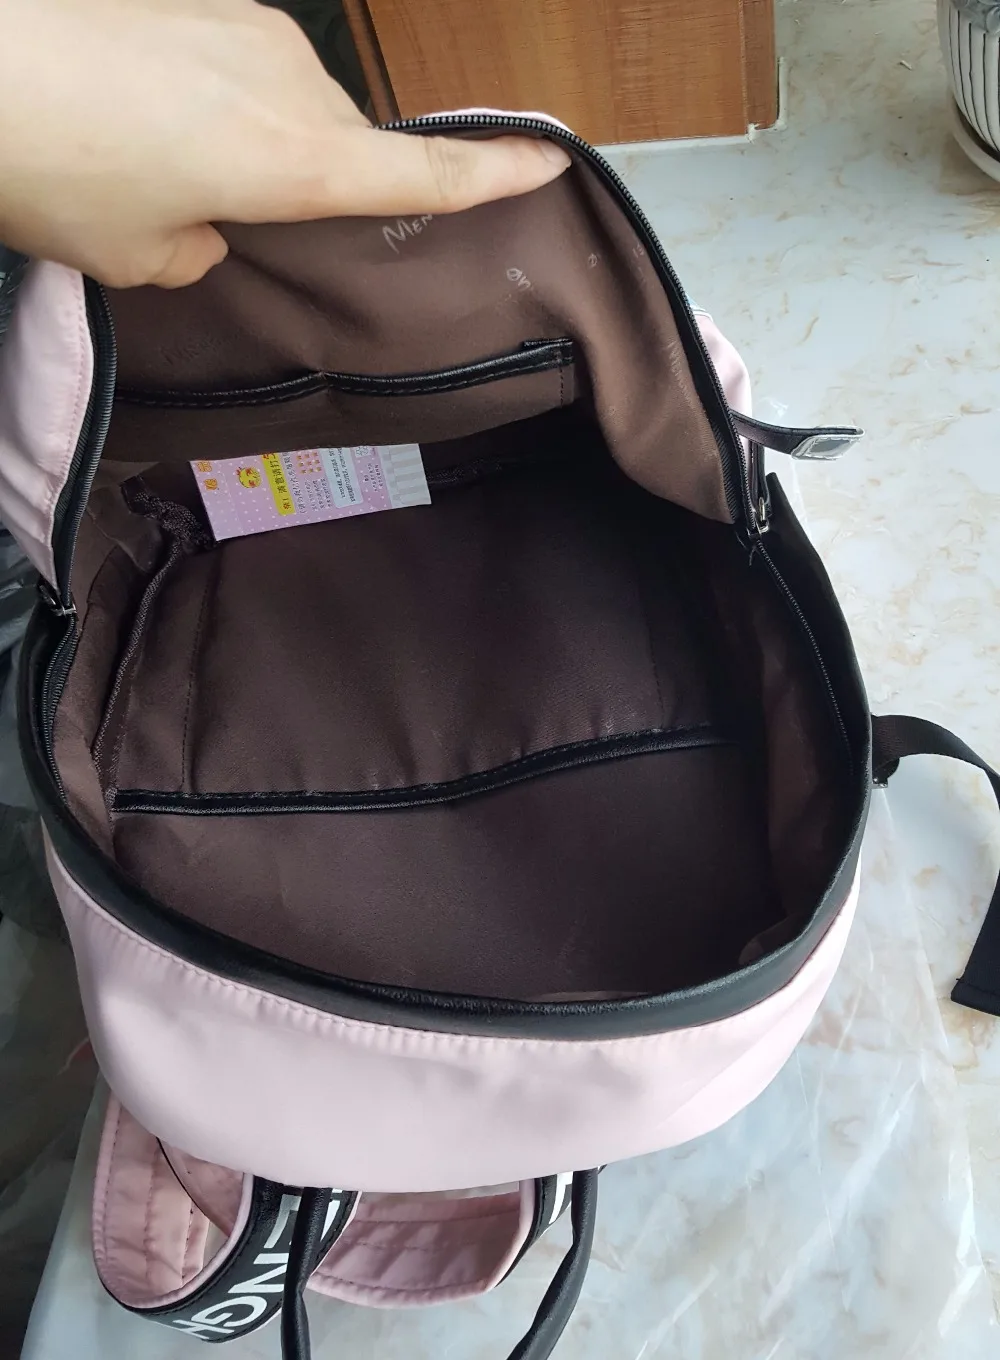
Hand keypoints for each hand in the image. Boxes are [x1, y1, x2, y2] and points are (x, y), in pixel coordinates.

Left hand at [0, 0, 570, 287]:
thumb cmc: (51, 167)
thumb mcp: (138, 255)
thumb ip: (202, 249)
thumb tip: (208, 221)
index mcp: (294, 160)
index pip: (421, 173)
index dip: (491, 174)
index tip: (550, 159)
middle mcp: (290, 83)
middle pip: (341, 145)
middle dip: (297, 186)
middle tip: (202, 214)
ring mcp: (246, 26)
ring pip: (287, 104)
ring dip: (245, 140)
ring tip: (149, 159)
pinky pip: (238, 64)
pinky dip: (207, 99)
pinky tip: (136, 111)